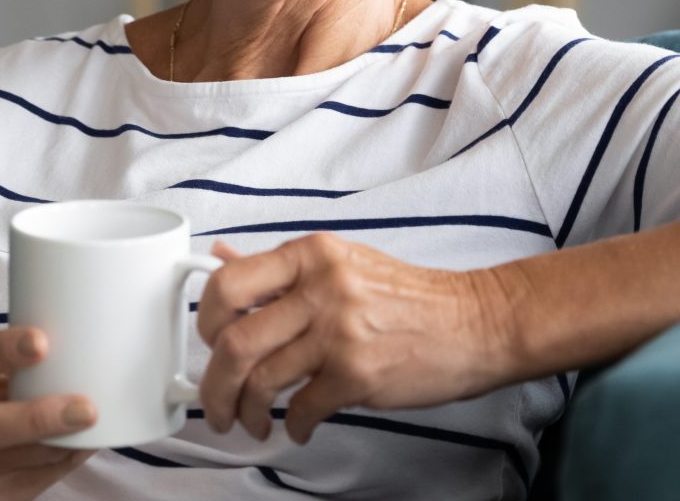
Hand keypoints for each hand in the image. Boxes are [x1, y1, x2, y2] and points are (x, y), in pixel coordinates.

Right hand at [0, 327, 100, 500]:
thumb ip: (12, 362)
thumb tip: (82, 333)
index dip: (6, 351)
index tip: (41, 343)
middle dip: (41, 418)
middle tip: (85, 409)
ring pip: (27, 458)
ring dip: (68, 440)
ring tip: (98, 422)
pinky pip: (43, 478)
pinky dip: (71, 456)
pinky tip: (89, 441)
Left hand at [193, 235, 515, 445]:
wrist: (474, 323)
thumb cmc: (409, 297)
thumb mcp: (341, 263)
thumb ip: (280, 267)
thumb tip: (221, 258)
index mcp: (313, 255)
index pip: (230, 283)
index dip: (205, 321)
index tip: (207, 343)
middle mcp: (323, 288)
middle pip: (235, 341)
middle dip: (213, 385)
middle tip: (214, 402)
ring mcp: (340, 333)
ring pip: (261, 381)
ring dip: (246, 412)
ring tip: (252, 421)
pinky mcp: (358, 375)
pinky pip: (301, 409)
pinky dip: (291, 426)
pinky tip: (297, 425)